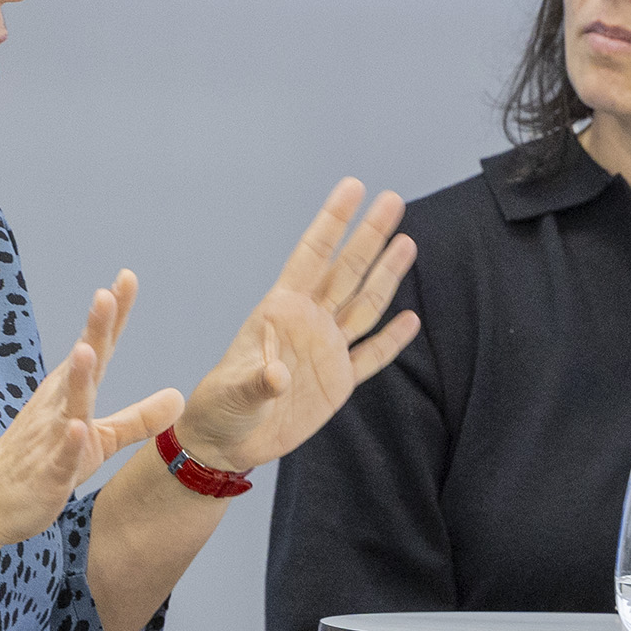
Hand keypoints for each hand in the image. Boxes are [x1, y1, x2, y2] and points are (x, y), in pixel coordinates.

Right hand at [0, 275, 184, 546]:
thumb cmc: (44, 465)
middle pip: (82, 364)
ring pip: (68, 404)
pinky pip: (60, 456)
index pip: (98, 348)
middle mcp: (58, 406)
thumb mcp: (100, 440)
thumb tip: (179, 396)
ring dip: (77, 377)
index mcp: (71, 393)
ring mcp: (50, 438)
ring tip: (87, 349)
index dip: (113, 316)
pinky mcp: (46, 472)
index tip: (127, 277)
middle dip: (94, 330)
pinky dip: (68, 443)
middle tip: (106, 294)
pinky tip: (77, 428)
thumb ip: (138, 418)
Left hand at [171, 181, 419, 471]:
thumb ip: (257, 382)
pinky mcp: (337, 383)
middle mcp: (308, 323)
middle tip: (393, 200)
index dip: (333, 221)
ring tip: (407, 243)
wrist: (226, 442)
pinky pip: (372, 356)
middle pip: (346, 272)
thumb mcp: (233, 393)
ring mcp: (326, 351)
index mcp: (280, 311)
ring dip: (386, 276)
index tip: (353, 187)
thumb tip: (277, 377)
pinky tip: (410, 319)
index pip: (312, 256)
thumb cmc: (219, 409)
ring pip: (364, 306)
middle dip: (369, 236)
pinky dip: (391, 340)